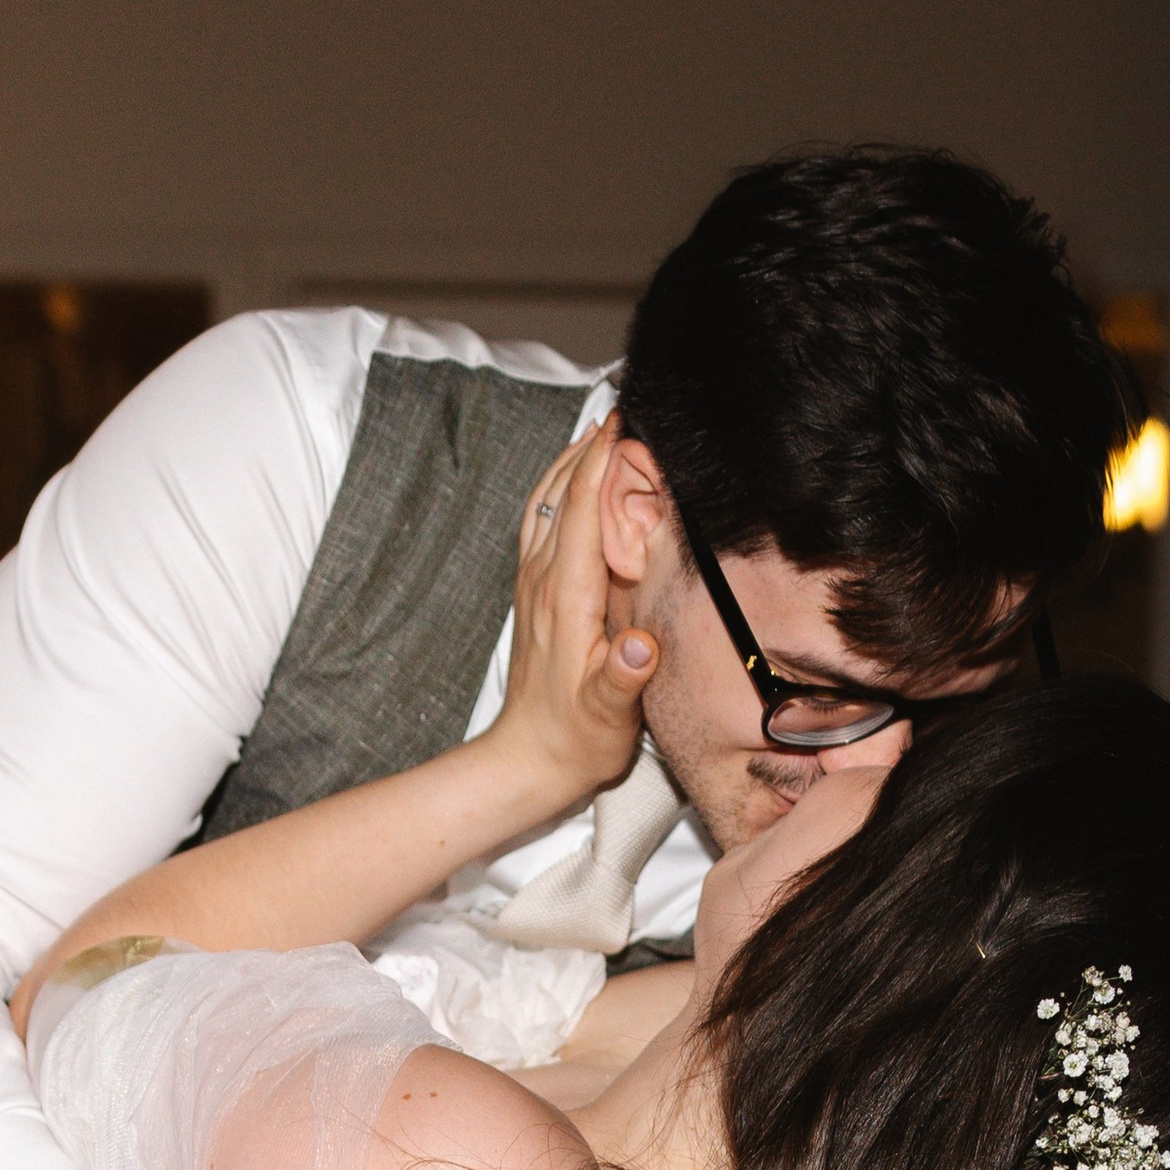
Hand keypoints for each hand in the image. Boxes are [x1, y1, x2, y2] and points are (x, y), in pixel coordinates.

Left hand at [483, 420, 659, 819]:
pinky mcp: (534, 596)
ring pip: (546, 504)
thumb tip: (640, 648)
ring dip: (570, 464)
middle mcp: (543, 581)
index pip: (581, 512)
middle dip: (590, 448)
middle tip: (623, 407)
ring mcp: (533, 586)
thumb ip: (624, 679)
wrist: (529, 762)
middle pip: (561, 494)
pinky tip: (573, 485)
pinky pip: (542, 525)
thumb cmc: (575, 739)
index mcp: (566, 597)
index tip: (624, 422)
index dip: (601, 463)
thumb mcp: (608, 716)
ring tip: (599, 431)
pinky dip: (558, 492)